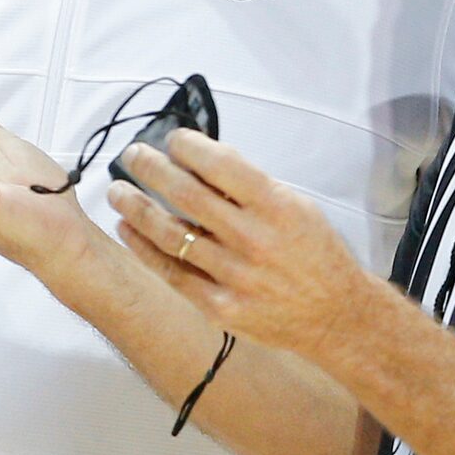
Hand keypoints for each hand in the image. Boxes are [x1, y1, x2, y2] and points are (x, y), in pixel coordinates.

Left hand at [108, 130, 364, 359]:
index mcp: (277, 207)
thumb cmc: (315, 253)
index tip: (171, 139)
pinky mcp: (221, 307)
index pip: (220, 165)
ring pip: (171, 234)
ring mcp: (235, 276)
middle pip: (188, 195)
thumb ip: (251, 186)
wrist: (336, 316)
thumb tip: (201, 159)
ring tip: (117, 191)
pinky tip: (127, 229)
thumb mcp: (296, 206)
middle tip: (132, 155)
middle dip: (152, 169)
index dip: (188, 147)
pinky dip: (144, 248)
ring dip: (137, 208)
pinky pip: (172, 273)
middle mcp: (254, 239)